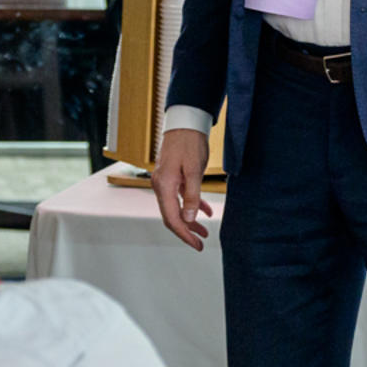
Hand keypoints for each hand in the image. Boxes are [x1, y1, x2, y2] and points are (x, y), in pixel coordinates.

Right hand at [150, 129, 213, 251]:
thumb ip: (191, 195)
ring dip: (190, 220)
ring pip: (176, 208)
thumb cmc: (190, 142)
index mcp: (164, 186)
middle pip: (172, 216)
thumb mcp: (194, 169)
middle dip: (186, 231)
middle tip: (200, 243)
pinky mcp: (173, 177)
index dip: (184, 234)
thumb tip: (189, 218)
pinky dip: (192, 205)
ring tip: (205, 231)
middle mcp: (161, 186)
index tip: (196, 244)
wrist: (185, 122)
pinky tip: (206, 212)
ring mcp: (166, 181)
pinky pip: (180, 196)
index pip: (172, 218)